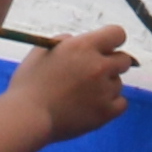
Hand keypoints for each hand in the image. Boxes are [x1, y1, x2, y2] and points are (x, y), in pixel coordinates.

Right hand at [17, 25, 140, 139]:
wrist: (27, 117)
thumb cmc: (29, 83)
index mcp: (82, 47)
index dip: (111, 40)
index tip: (104, 48)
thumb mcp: (41, 51)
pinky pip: (121, 103)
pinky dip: (111, 104)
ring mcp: (104, 90)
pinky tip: (93, 105)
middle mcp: (98, 66)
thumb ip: (64, 41)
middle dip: (111, 64)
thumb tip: (77, 41)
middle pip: (124, 60)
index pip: (117, 34)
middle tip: (93, 73)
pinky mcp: (106, 112)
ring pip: (119, 83)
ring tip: (82, 95)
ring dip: (107, 86)